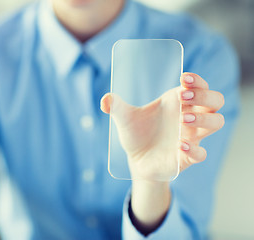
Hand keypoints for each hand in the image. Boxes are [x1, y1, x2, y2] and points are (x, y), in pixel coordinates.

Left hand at [100, 72, 224, 179]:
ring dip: (204, 118)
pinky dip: (194, 149)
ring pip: (216, 122)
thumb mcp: (124, 118)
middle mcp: (188, 116)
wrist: (136, 160)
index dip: (197, 80)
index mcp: (176, 102)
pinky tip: (179, 145)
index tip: (184, 78)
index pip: (199, 85)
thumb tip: (105, 100)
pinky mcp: (187, 157)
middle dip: (205, 95)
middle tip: (184, 96)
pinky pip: (201, 153)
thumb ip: (116, 107)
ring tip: (183, 119)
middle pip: (216, 100)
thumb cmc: (136, 134)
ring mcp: (191, 137)